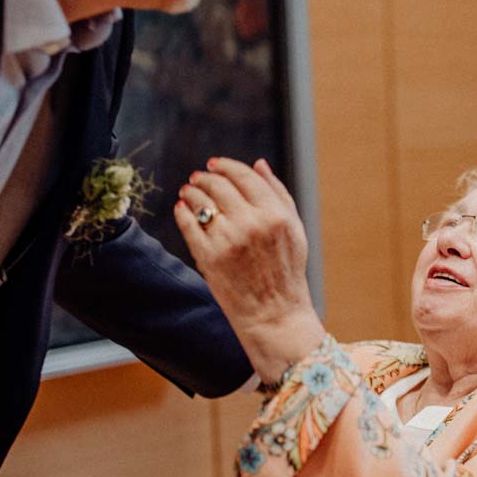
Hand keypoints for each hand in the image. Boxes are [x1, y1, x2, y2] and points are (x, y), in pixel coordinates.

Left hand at [174, 157, 326, 380]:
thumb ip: (278, 193)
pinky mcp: (209, 257)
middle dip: (205, 178)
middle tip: (198, 178)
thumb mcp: (293, 228)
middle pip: (219, 186)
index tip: (215, 164)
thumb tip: (259, 164)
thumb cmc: (286, 270)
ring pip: (200, 202)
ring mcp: (228, 240)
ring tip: (189, 191)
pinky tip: (183, 209)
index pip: (244, 177)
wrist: (274, 313)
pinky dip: (182, 212)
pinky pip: (188, 224)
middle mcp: (251, 224)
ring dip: (192, 192)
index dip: (226, 166)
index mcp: (275, 214)